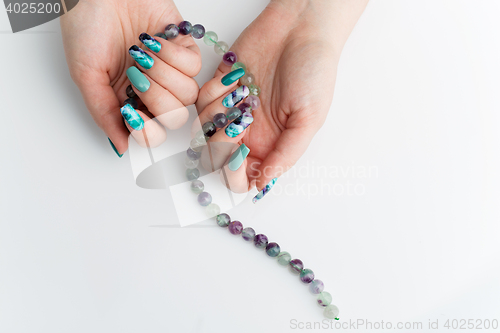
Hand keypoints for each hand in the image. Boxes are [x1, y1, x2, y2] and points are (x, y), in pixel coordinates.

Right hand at [61, 0, 200, 155]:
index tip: (134, 114)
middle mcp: (152, 90)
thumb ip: (104, 114)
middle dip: (156, 97)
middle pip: (174, 117)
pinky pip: (194, 67)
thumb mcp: (86, 75)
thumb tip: (121, 147)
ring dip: (163, 73)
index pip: (153, 134)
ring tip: (140, 53)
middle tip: (135, 74)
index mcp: (129, 101)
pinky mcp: (184, 48)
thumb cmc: (87, 27)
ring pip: (188, 94)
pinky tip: (153, 41)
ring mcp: (170, 71)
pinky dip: (173, 54)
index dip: (149, 131)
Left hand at [195, 0, 367, 193]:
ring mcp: (232, 110)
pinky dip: (213, 91)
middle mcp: (248, 132)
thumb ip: (286, 154)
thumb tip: (262, 185)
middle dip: (222, 142)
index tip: (239, 155)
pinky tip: (236, 78)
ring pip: (203, 130)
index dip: (233, 175)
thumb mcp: (309, 119)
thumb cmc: (313, 71)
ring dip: (218, 113)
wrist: (301, 28)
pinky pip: (199, 102)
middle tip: (244, 117)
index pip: (240, 178)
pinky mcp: (219, 87)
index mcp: (270, 146)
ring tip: (244, 92)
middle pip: (216, 158)